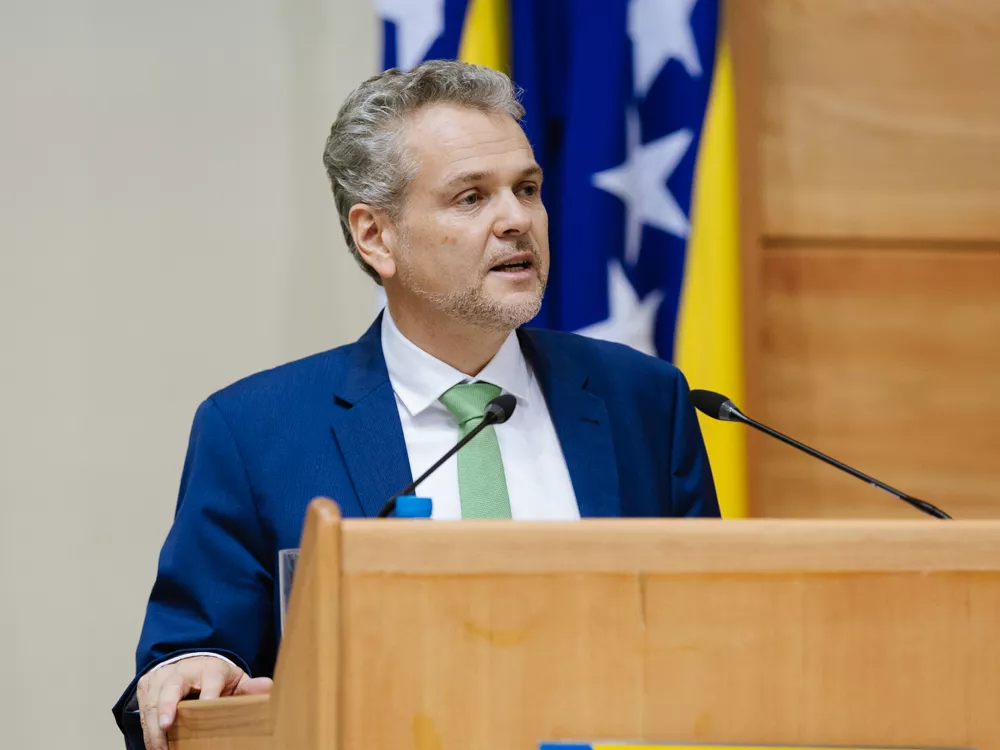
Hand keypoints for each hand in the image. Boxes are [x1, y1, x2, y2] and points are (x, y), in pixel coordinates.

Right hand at [136, 655, 272, 749]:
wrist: (190, 665)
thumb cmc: (215, 678)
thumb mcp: (235, 680)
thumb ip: (249, 688)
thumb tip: (267, 686)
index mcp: (210, 667)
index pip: (211, 679)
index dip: (209, 693)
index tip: (208, 705)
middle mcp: (183, 669)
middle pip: (172, 687)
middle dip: (168, 706)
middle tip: (167, 726)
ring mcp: (162, 677)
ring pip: (153, 702)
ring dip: (154, 728)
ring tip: (161, 749)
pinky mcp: (147, 686)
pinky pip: (144, 711)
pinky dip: (148, 730)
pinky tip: (155, 746)